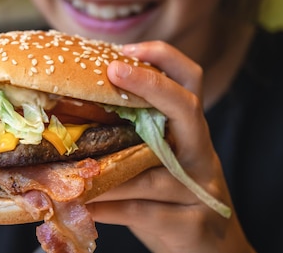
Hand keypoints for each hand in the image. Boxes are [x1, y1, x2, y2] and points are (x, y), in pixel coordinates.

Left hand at [89, 41, 254, 252]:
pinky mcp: (193, 225)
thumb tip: (71, 116)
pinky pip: (145, 212)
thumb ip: (131, 141)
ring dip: (108, 169)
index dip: (164, 58)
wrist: (213, 251)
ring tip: (69, 166)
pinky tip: (84, 205)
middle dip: (151, 85)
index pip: (190, 81)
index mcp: (190, 132)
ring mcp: (200, 188)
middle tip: (113, 71)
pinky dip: (110, 208)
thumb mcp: (157, 164)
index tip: (126, 50)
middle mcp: (200, 153)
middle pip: (187, 109)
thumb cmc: (171, 201)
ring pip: (153, 172)